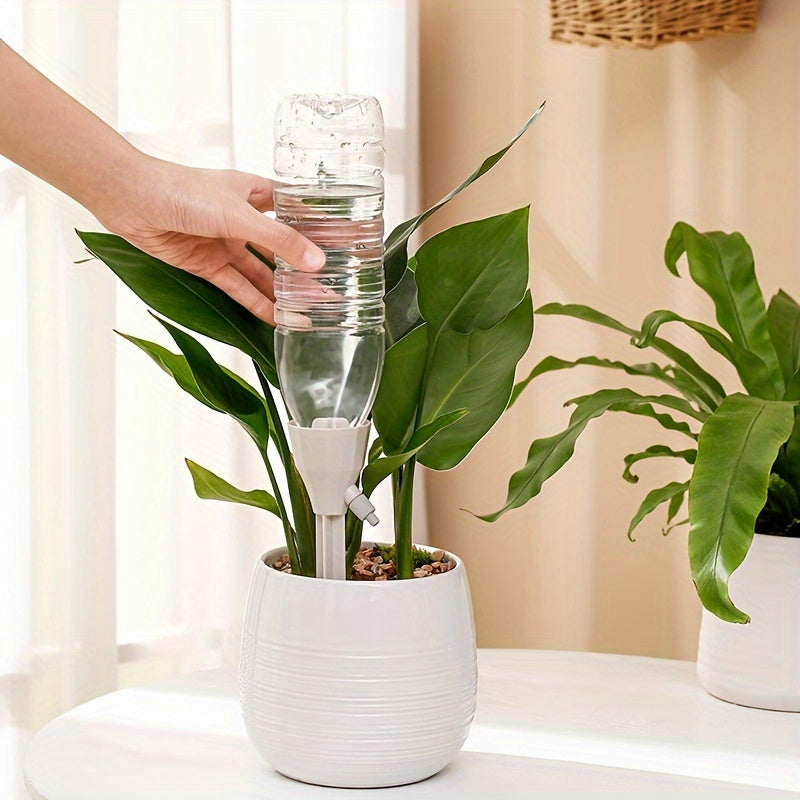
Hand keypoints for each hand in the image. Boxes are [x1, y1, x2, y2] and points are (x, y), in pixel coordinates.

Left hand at [94, 157, 325, 323]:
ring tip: (308, 312)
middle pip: (280, 249)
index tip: (343, 248)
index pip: (295, 213)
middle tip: (330, 290)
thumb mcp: (240, 215)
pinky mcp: (207, 264)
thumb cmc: (183, 191)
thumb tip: (316, 262)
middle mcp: (242, 219)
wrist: (131, 199)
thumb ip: (279, 240)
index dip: (318, 230)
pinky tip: (275, 317)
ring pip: (260, 272)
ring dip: (281, 291)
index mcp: (254, 194)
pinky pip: (237, 287)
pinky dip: (254, 302)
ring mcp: (225, 243)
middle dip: (302, 269)